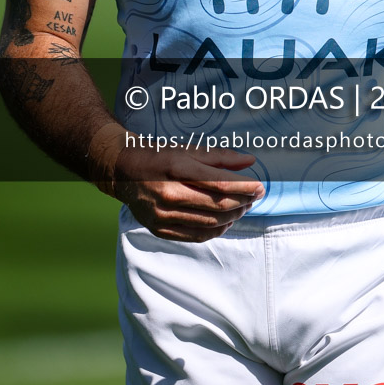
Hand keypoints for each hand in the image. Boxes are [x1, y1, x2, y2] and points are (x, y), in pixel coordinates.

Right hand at [114, 143, 264, 242]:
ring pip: (209, 223)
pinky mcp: (160, 229)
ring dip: (232, 216)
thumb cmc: (159, 156)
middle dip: (242, 202)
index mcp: (177, 168)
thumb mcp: (188, 149)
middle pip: (217, 205)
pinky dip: (215, 231)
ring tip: (243, 208)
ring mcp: (163, 215)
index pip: (220, 184)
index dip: (245, 187)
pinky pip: (195, 236)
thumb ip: (220, 156)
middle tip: (254, 197)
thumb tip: (250, 161)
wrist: (123, 172)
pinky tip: (225, 221)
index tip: (260, 186)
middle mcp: (169, 194)